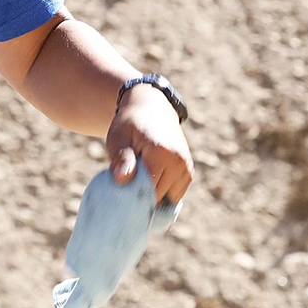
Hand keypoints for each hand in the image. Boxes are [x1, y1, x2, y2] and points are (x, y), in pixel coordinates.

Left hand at [106, 84, 193, 204]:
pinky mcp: (189, 171)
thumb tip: (122, 179)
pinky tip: (151, 183)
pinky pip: (176, 193)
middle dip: (142, 197)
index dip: (133, 197)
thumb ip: (121, 158)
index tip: (121, 196)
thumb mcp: (118, 137)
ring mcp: (186, 167)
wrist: (151, 109)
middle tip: (127, 186)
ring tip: (139, 180)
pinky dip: (164, 193)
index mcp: (160, 153)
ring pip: (169, 198)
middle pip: (159, 196)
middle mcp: (178, 161)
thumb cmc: (129, 125)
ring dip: (154, 196)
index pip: (148, 190)